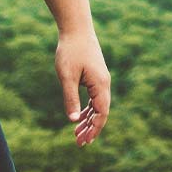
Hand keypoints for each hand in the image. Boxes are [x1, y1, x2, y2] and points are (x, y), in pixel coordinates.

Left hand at [55, 28, 110, 146]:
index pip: (101, 114)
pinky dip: (87, 109)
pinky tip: (78, 116)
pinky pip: (94, 98)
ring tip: (77, 133)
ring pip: (97, 106)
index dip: (94, 130)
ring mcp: (101, 80)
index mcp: (100, 85)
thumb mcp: (67, 76)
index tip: (84, 141)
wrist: (76, 29)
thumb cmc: (70, 51)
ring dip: (88, 120)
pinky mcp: (95, 76)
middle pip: (101, 112)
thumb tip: (72, 120)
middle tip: (79, 142)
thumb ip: (70, 98)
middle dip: (91, 128)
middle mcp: (104, 84)